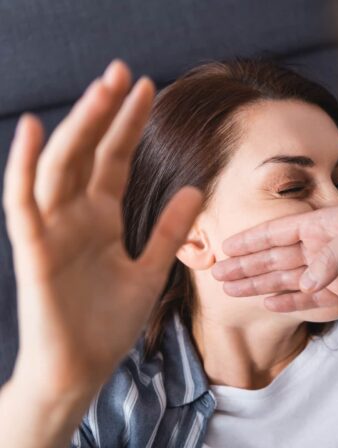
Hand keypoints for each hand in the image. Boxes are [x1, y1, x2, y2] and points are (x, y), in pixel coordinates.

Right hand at [5, 61, 201, 408]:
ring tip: (101, 88)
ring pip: (60, 167)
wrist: (82, 369)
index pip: (115, 160)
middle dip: (105, 112)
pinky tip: (35, 129)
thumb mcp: (150, 271)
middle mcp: (75, 218)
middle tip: (124, 70)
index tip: (149, 88)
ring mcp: (53, 231)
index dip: (129, 125)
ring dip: (78, 126)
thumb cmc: (110, 323)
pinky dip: (24, 166)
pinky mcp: (35, 252)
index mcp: (102, 220)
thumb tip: (196, 189)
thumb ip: (171, 231)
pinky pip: (23, 203)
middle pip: (88, 153)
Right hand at [211, 203, 337, 310]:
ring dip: (261, 283)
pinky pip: (312, 298)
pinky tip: (269, 303)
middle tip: (218, 276)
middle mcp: (322, 246)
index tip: (224, 248)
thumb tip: (306, 283)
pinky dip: (290, 301)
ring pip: (288, 278)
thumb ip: (333, 255)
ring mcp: (333, 269)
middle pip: (275, 257)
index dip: (250, 241)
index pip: (277, 233)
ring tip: (233, 291)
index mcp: (321, 225)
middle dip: (247, 266)